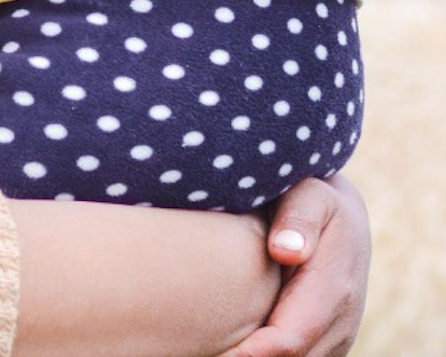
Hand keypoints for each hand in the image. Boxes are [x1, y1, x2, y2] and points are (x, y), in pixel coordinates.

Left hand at [223, 175, 368, 356]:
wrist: (342, 217)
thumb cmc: (312, 198)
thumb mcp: (310, 194)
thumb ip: (299, 218)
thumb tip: (287, 250)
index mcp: (332, 291)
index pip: (289, 339)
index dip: (251, 354)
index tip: (214, 353)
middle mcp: (340, 323)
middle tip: (191, 352)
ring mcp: (336, 338)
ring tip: (206, 350)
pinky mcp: (325, 343)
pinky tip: (226, 349)